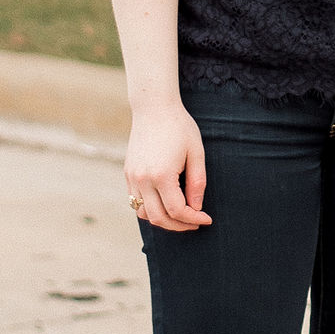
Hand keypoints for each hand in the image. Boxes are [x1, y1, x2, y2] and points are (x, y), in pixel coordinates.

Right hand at [125, 102, 210, 231]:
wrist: (153, 107)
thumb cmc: (179, 127)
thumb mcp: (195, 153)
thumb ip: (197, 183)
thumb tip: (196, 207)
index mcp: (161, 175)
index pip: (177, 210)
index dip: (193, 218)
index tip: (206, 219)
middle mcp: (143, 179)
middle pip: (158, 218)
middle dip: (179, 226)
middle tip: (195, 223)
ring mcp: (132, 177)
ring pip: (143, 213)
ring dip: (162, 219)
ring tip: (180, 215)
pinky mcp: (128, 173)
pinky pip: (136, 201)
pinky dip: (150, 208)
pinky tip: (165, 202)